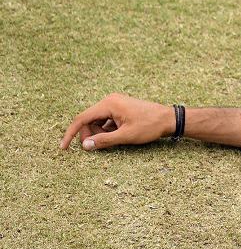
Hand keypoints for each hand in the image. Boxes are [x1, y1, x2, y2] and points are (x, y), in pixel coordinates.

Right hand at [60, 93, 174, 150]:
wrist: (169, 119)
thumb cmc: (150, 126)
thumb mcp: (126, 136)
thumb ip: (104, 141)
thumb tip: (85, 146)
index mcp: (109, 104)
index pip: (81, 119)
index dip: (71, 133)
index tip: (63, 148)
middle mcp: (109, 100)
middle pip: (88, 120)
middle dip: (90, 135)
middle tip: (100, 146)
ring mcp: (115, 103)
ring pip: (96, 121)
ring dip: (100, 133)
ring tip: (116, 139)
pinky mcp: (120, 108)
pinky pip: (106, 120)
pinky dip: (107, 130)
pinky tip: (118, 135)